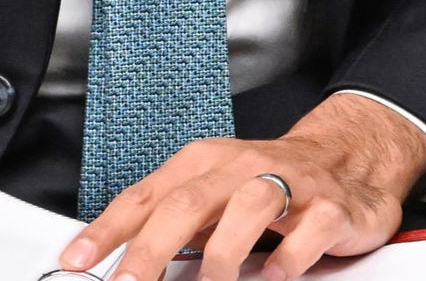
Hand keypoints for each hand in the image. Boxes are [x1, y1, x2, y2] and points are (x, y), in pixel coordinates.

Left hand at [53, 93, 425, 280]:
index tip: (77, 259)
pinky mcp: (330, 207)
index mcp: (201, 164)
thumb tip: (126, 263)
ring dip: (222, 255)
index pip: (144, 197)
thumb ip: (172, 224)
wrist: (348, 157)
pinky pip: (307, 230)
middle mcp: (239, 167)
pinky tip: (274, 277)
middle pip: (186, 204)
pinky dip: (288, 257)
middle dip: (152, 250)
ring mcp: (288, 184)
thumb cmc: (268, 181)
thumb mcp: (213, 194)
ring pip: (247, 208)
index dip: (108, 230)